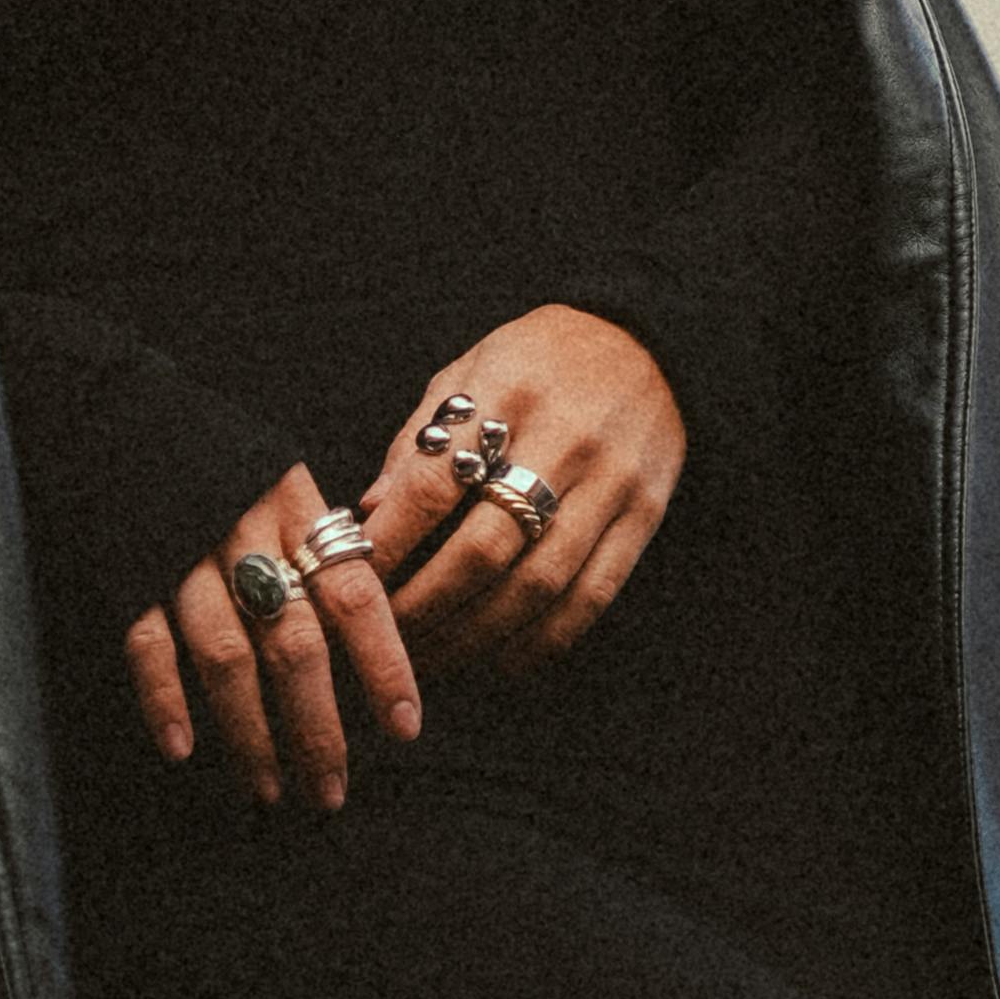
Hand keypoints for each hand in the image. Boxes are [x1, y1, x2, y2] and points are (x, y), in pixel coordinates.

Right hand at [121, 462, 424, 810]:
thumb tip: (382, 615)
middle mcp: (247, 535)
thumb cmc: (221, 458)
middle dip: (317, 727)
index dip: (384, 664)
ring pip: (226, 657)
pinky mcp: (129, 572)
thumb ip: (323, 541)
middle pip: (294, 643)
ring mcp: (184, 557)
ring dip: (250, 732)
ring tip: (269, 791)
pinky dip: (164, 699)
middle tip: (332, 793)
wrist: (121, 406)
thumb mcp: (286, 479)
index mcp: (297, 509)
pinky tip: (183, 750)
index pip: (356, 595)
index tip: (405, 729)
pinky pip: (148, 645)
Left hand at [360, 311, 681, 676]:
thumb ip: (420, 440)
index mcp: (506, 394)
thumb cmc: (539, 359)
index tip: (352, 579)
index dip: (390, 542)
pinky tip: (502, 658)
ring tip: (433, 659)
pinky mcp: (645, 516)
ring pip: (538, 586)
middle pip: (485, 549)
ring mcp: (611, 484)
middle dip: (426, 606)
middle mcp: (563, 441)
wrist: (647, 340)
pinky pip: (591, 597)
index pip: (435, 483)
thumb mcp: (470, 370)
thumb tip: (367, 514)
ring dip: (476, 636)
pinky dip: (542, 641)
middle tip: (386, 637)